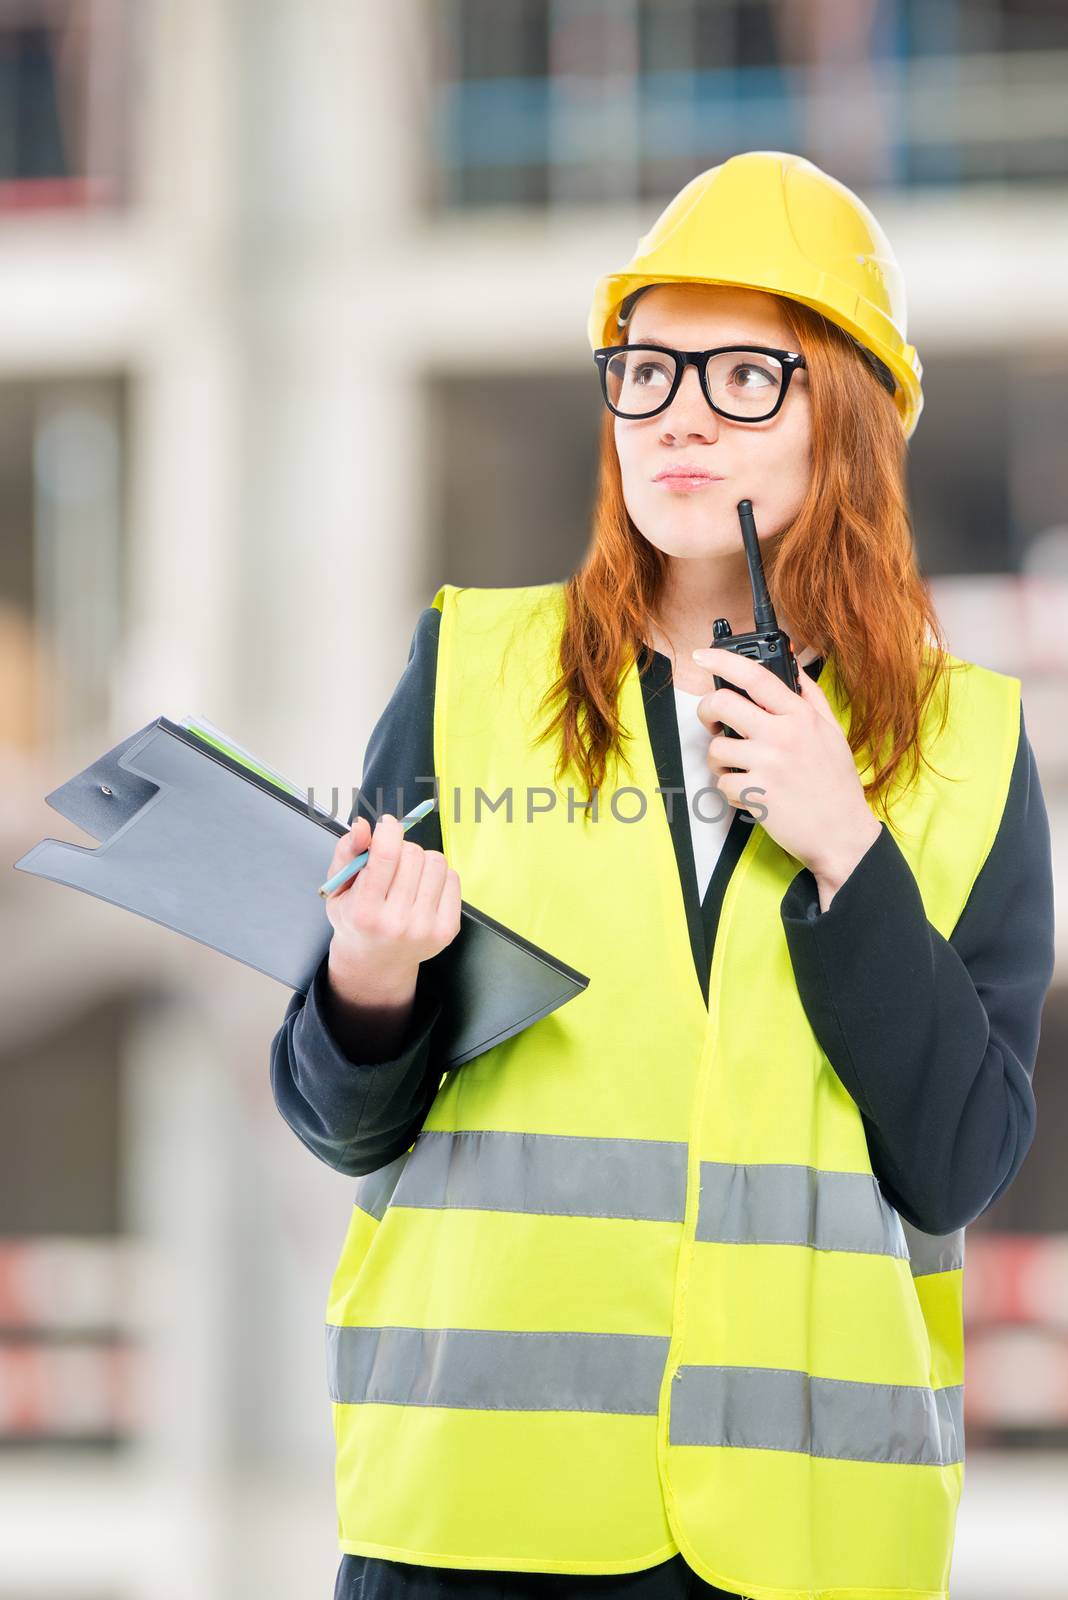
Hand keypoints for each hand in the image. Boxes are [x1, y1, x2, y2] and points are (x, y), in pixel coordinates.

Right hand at [324, 812, 461, 1005]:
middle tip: (392, 861)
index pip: (386, 856)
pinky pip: (453, 878)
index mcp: (364, 912)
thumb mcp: (337, 888)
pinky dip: (439, 875)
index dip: (389, 831)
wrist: (376, 961)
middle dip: (402, 848)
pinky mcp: (447, 930)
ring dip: (421, 860)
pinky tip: (423, 888)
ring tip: (408, 875)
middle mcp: (396, 923)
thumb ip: (346, 852)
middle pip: (413, 855)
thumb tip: (363, 826)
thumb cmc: (355, 920)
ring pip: (436, 862)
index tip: (387, 825)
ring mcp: (425, 928)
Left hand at [691, 647, 881, 894]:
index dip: (723, 660)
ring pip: (716, 748)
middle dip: (707, 711)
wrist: (843, 834)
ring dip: (720, 761)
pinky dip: (729, 790)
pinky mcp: (756, 793)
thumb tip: (792, 665)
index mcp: (801, 716)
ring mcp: (768, 764)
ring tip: (739, 769)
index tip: (703, 655)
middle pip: (722, 704)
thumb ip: (810, 697)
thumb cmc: (836, 784)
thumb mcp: (832, 732)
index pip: (756, 676)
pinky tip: (749, 792)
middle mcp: (783, 735)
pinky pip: (722, 783)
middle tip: (712, 722)